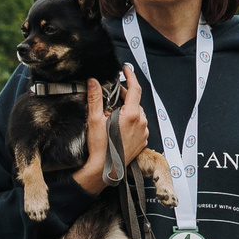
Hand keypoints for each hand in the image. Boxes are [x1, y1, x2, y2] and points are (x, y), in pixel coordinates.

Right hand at [73, 78, 148, 195]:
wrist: (106, 169)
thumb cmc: (101, 147)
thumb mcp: (95, 120)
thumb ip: (95, 98)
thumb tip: (93, 82)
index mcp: (131, 115)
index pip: (135, 89)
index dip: (130, 76)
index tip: (125, 69)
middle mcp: (141, 122)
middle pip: (135, 101)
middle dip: (124, 95)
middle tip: (111, 94)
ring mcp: (144, 132)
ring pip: (137, 113)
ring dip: (127, 109)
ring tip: (112, 113)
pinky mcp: (143, 141)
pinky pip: (139, 125)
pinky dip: (131, 121)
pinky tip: (118, 125)